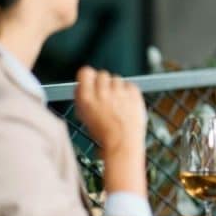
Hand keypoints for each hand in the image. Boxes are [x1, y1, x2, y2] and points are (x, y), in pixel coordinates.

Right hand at [74, 67, 147, 193]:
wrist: (124, 143)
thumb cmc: (104, 134)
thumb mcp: (84, 116)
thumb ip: (82, 99)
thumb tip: (82, 86)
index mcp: (87, 99)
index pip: (85, 72)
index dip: (88, 76)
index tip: (91, 81)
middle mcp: (102, 93)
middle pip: (102, 74)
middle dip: (104, 83)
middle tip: (106, 95)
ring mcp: (119, 92)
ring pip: (116, 79)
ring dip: (116, 88)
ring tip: (118, 103)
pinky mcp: (134, 93)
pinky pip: (129, 85)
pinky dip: (129, 92)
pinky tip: (127, 104)